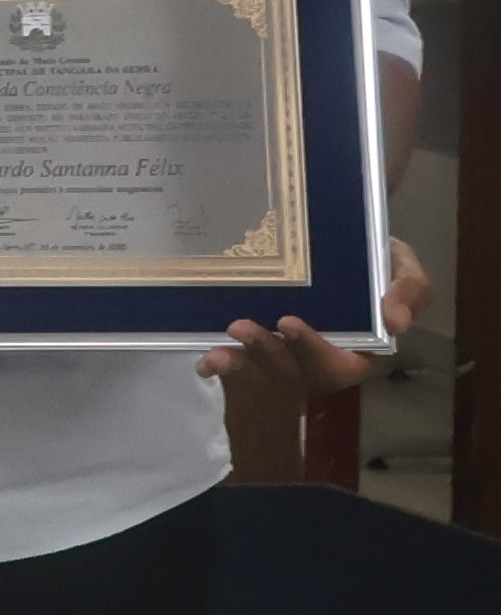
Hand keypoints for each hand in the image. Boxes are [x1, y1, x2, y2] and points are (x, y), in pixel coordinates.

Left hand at [204, 238, 429, 397]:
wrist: (348, 243)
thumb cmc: (381, 264)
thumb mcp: (404, 271)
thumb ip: (408, 293)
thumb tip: (397, 323)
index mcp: (360, 348)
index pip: (340, 364)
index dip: (314, 350)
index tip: (290, 323)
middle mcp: (322, 357)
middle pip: (296, 371)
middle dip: (268, 353)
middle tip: (242, 327)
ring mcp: (290, 352)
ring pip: (266, 370)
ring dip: (242, 362)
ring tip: (218, 350)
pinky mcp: (264, 340)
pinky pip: (244, 360)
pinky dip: (224, 365)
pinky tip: (205, 364)